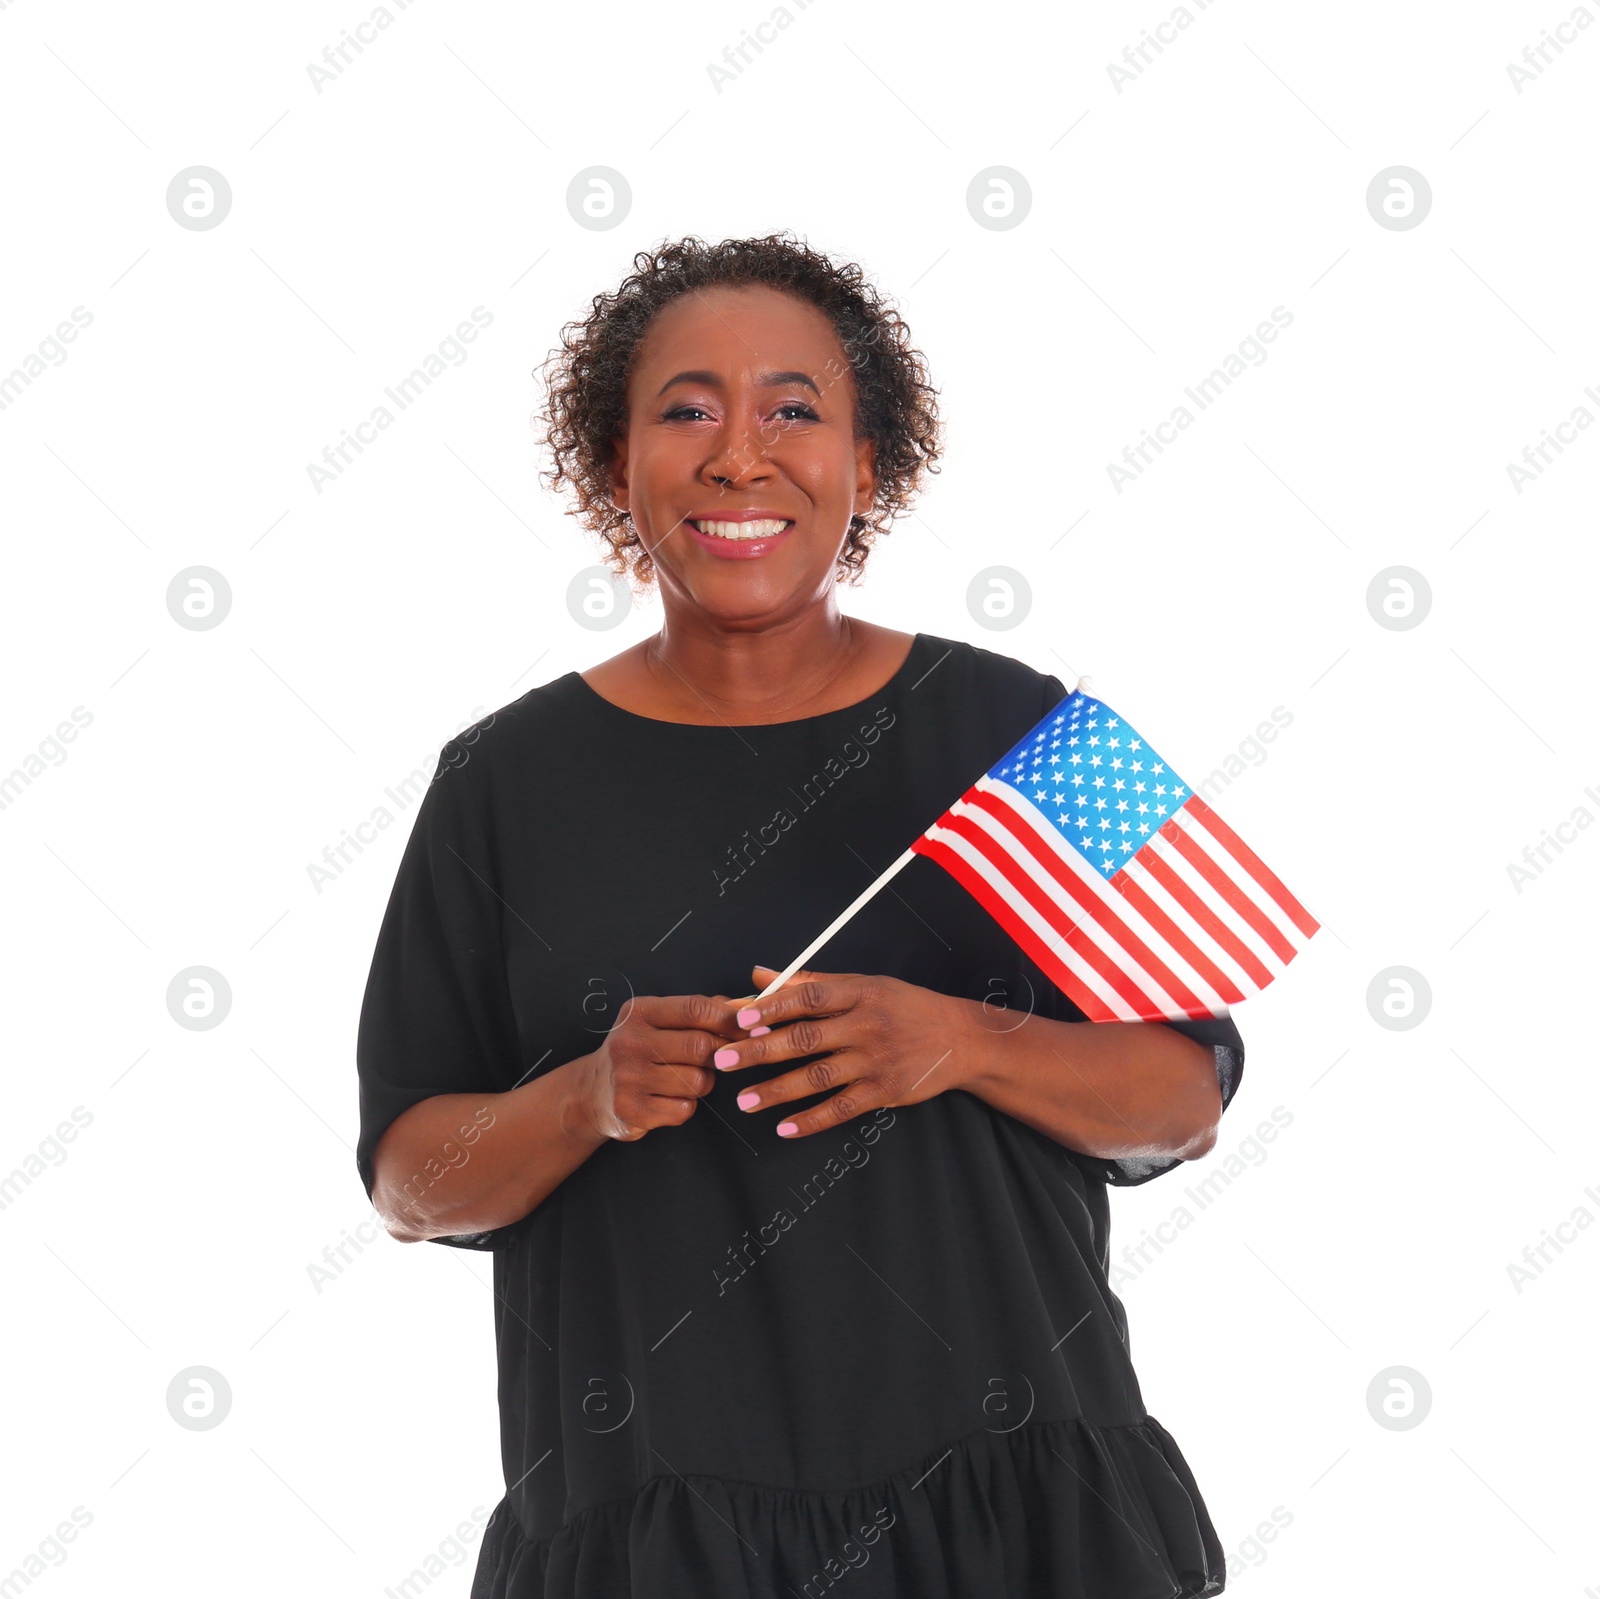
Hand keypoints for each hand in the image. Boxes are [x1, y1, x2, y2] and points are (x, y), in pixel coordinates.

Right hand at [570, 992, 746, 1142]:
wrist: (591, 1092)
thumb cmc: (637, 1051)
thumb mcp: (658, 1021)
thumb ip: (701, 1012)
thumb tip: (747, 1006)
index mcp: (639, 1012)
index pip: (694, 1008)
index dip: (729, 1018)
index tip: (750, 1027)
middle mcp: (630, 1042)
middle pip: (701, 1046)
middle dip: (719, 1054)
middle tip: (721, 1058)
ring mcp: (628, 1078)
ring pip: (697, 1081)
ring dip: (702, 1083)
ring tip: (684, 1079)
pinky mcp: (632, 1110)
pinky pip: (684, 1109)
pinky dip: (685, 1106)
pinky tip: (667, 1099)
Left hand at [710, 965, 973, 1138]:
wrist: (961, 1037)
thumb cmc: (904, 1006)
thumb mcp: (862, 985)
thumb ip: (808, 983)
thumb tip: (758, 976)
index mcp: (858, 992)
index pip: (807, 996)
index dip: (771, 1007)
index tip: (738, 1017)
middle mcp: (865, 1025)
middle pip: (804, 1038)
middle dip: (759, 1051)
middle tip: (723, 1061)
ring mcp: (875, 1060)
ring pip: (818, 1077)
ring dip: (777, 1091)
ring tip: (745, 1101)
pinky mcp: (885, 1091)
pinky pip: (842, 1108)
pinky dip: (812, 1120)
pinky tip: (785, 1128)